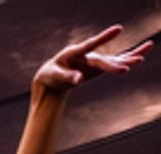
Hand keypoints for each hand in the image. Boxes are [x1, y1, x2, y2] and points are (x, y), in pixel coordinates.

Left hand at [34, 25, 150, 90]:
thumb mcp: (55, 76)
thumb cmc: (52, 74)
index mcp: (74, 53)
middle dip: (114, 65)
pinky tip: (142, 55)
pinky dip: (128, 59)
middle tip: (127, 68)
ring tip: (146, 52)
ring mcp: (96, 60)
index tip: (118, 29)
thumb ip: (67, 76)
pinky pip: (116, 62)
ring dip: (129, 57)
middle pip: (103, 60)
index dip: (104, 37)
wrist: (53, 76)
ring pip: (114, 59)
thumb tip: (80, 80)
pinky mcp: (100, 66)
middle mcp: (88, 55)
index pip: (90, 44)